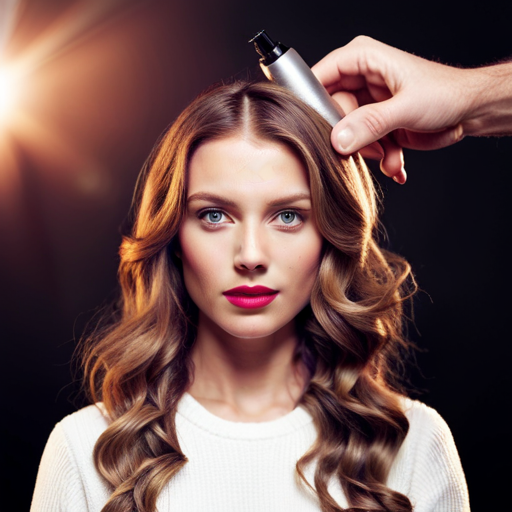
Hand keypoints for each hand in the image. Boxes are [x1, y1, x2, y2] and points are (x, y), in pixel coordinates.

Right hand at [312, 36, 472, 182]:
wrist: (469, 111)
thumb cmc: (446, 94)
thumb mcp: (406, 108)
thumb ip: (370, 123)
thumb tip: (338, 139)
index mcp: (363, 60)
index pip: (321, 76)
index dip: (314, 103)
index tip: (316, 129)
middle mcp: (360, 80)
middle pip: (331, 111)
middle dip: (351, 136)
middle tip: (371, 147)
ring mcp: (366, 104)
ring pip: (346, 133)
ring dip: (369, 151)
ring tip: (391, 153)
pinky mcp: (374, 124)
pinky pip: (361, 144)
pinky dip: (379, 156)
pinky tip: (395, 161)